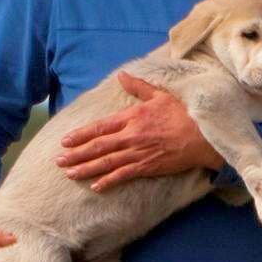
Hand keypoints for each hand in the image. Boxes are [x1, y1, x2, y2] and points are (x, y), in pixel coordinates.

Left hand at [55, 71, 222, 190]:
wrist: (203, 135)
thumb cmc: (183, 114)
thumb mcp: (159, 95)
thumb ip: (138, 87)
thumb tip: (122, 75)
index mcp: (132, 117)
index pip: (100, 127)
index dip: (80, 135)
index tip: (65, 141)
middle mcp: (130, 135)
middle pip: (98, 146)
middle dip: (76, 154)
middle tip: (59, 161)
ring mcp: (138, 153)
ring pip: (106, 162)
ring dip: (86, 168)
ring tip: (69, 174)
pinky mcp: (147, 167)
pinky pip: (123, 175)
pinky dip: (108, 181)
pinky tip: (95, 186)